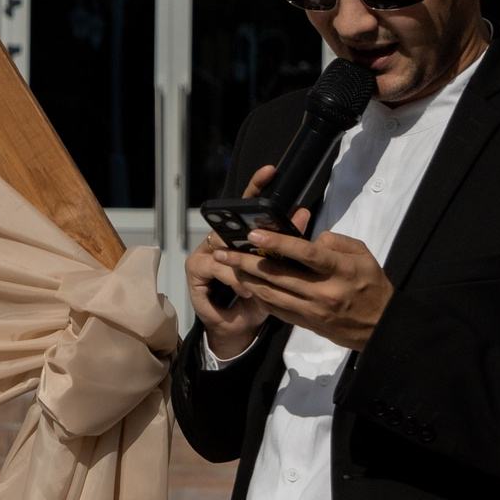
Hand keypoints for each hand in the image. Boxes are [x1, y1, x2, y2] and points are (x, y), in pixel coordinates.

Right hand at [187, 164, 292, 359]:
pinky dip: (234, 281)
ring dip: (246, 264)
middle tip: (265, 225)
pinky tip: (247, 292)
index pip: (249, 205)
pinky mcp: (195, 269)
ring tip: (262, 280)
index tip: (270, 171)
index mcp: (241, 235)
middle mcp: (220, 238)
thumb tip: (304, 214)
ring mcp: (205, 251)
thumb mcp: (280, 271)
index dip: (257, 187)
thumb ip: (288, 245)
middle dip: (247, 220)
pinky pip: (216, 268)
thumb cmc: (261, 298)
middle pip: (231, 220)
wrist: (238, 328)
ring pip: (226, 247)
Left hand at [221, 223, 393, 351]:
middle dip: (246, 262)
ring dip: (245, 279)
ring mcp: (312, 310)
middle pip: (278, 275)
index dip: (278, 243)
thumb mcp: (364, 256)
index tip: (254, 235)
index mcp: (341, 270)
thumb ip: (336, 242)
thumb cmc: (371, 285)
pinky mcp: (304, 322)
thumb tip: (309, 237)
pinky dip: (258, 295)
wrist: (379, 327)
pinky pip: (275, 308)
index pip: (305, 254)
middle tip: (223, 251)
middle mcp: (323, 292)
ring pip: (270, 293)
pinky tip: (245, 284)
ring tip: (227, 265)